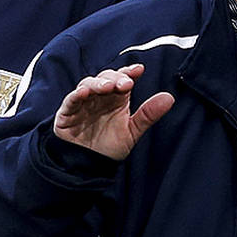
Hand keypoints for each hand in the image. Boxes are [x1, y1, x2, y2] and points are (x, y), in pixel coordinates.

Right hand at [52, 64, 173, 160]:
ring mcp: (82, 104)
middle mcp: (99, 98)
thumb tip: (170, 98)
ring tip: (106, 87)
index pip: (122, 79)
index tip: (138, 70)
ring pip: (88, 84)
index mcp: (116, 99)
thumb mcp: (132, 131)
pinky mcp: (67, 113)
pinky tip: (84, 93)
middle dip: (114, 78)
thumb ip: (148, 115)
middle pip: (105, 78)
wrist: (88, 167)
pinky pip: (70, 100)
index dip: (128, 73)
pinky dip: (76, 95)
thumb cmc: (109, 147)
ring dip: (97, 83)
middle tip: (125, 84)